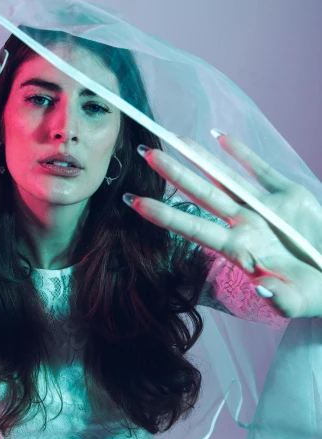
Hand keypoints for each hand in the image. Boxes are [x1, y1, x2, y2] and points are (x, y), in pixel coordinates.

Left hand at [123, 133, 321, 319]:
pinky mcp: (287, 195)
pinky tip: (220, 137)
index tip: (134, 202)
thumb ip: (281, 298)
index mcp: (240, 250)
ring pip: (225, 177)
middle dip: (173, 174)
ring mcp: (264, 208)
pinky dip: (243, 152)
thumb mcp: (300, 301)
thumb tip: (262, 288)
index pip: (194, 228)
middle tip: (144, 154)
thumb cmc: (318, 294)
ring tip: (176, 138)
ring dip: (201, 158)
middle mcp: (245, 225)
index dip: (164, 215)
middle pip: (201, 194)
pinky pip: (261, 169)